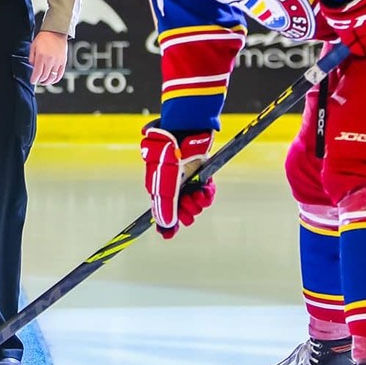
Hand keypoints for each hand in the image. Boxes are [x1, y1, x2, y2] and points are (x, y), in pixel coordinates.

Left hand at [30, 30, 66, 85]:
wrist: (56, 31)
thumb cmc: (44, 37)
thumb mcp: (33, 47)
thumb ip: (32, 58)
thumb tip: (33, 67)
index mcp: (41, 57)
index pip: (37, 73)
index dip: (34, 79)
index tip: (32, 81)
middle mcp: (50, 60)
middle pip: (44, 76)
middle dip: (40, 80)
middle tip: (37, 80)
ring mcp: (58, 62)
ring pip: (52, 77)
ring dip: (47, 81)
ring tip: (44, 81)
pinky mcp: (63, 62)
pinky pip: (60, 74)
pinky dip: (56, 79)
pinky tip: (53, 79)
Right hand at [141, 123, 214, 238]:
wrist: (186, 130)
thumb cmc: (169, 153)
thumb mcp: (164, 182)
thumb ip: (164, 204)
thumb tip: (165, 226)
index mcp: (158, 188)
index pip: (162, 213)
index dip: (166, 225)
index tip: (169, 234)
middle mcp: (173, 187)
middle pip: (181, 212)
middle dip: (187, 212)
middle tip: (188, 203)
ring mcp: (187, 182)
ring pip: (196, 205)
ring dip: (199, 203)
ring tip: (199, 194)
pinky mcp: (201, 176)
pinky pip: (206, 193)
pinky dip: (207, 194)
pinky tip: (206, 189)